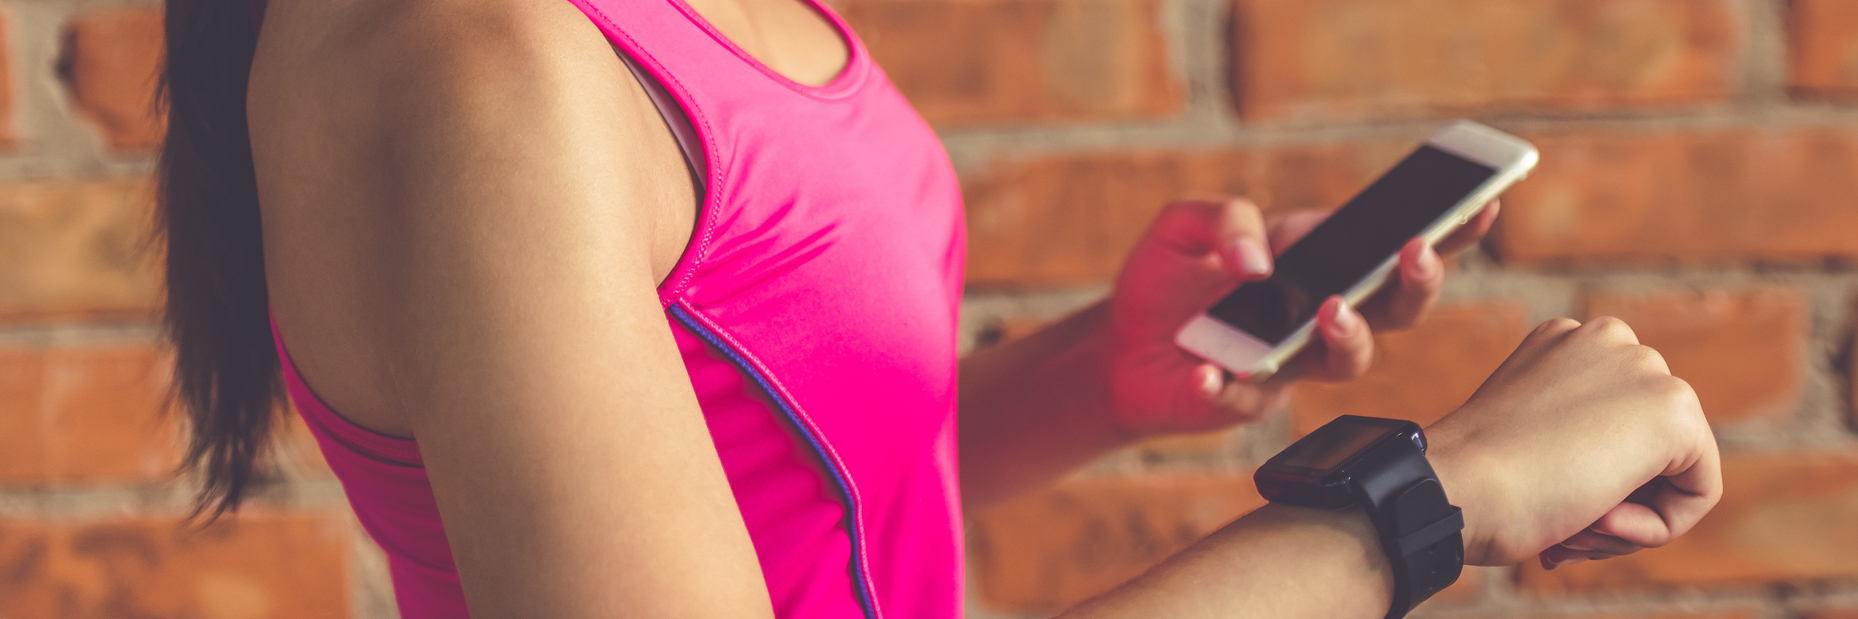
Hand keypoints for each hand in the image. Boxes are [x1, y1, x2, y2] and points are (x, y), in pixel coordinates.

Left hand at [1104, 197, 1499, 436]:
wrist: (1116, 344)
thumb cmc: (1166, 279)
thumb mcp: (1184, 224)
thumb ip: (1224, 218)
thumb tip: (1259, 261)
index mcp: (1321, 262)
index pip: (1396, 245)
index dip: (1449, 230)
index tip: (1485, 203)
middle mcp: (1322, 316)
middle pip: (1398, 308)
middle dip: (1418, 281)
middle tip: (1416, 252)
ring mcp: (1292, 364)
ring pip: (1348, 360)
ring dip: (1349, 335)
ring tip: (1330, 310)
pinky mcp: (1244, 402)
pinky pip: (1247, 402)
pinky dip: (1228, 388)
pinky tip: (1210, 373)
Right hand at [1426, 317, 1721, 567]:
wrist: (1458, 490)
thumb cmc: (1476, 484)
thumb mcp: (1525, 442)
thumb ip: (1573, 441)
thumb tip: (1615, 496)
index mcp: (1565, 342)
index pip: (1614, 424)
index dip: (1585, 479)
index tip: (1545, 503)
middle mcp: (1609, 339)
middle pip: (1650, 445)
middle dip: (1614, 500)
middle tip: (1563, 529)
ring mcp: (1644, 367)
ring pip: (1676, 470)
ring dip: (1630, 517)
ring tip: (1576, 525)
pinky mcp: (1674, 407)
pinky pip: (1700, 491)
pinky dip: (1658, 526)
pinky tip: (1601, 519)